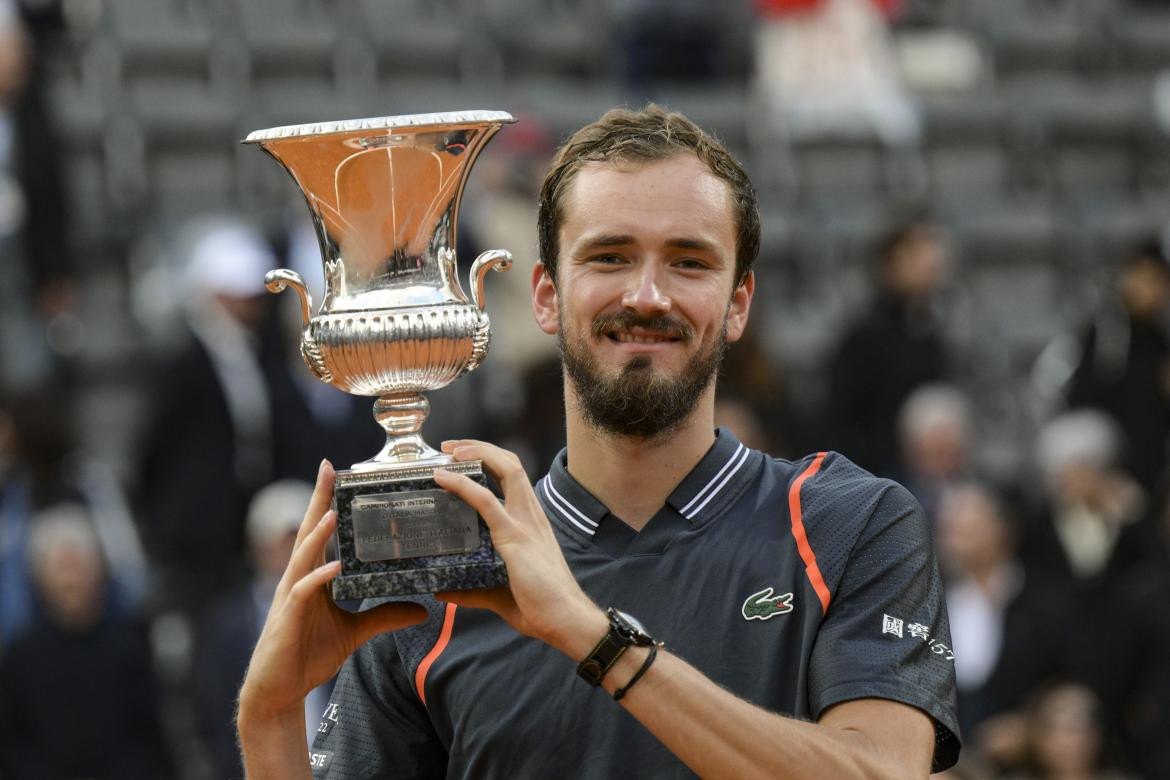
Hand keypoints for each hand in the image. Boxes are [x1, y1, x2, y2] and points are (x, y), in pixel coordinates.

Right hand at [238, 460, 426, 721]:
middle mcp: (300, 578)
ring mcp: (291, 596)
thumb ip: (385, 615)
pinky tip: (333, 568)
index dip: (327, 502)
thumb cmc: (308, 655)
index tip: (337, 471)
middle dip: (319, 500)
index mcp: (314, 576)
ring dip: (318, 534)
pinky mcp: (287, 617)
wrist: (280, 690)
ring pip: (304, 556)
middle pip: (310, 532)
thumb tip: (423, 609)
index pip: (321, 532)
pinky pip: (302, 592)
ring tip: (333, 512)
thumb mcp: (355, 632)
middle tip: (327, 468)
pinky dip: (317, 578)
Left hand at [433, 440, 603, 655]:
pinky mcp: (515, 536)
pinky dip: (463, 485)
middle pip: (510, 463)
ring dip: (476, 453)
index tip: (462, 457)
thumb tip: (443, 591)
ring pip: (505, 470)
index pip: (513, 477)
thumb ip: (472, 590)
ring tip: (450, 452)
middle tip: (450, 447)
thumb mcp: (499, 593)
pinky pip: (486, 501)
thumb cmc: (541, 607)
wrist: (566, 620)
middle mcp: (531, 514)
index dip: (489, 460)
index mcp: (531, 522)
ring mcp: (525, 523)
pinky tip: (444, 479)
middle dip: (480, 447)